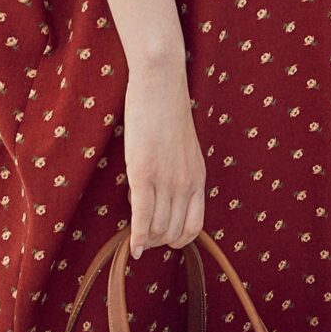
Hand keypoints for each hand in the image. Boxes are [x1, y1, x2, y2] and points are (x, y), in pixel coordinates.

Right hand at [123, 50, 205, 257]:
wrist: (161, 84)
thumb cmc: (166, 112)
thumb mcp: (183, 148)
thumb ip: (179, 173)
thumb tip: (163, 195)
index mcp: (198, 178)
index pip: (194, 227)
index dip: (176, 239)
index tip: (160, 234)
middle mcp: (186, 184)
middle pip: (173, 232)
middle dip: (156, 240)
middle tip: (141, 232)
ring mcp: (166, 180)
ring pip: (157, 228)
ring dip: (144, 238)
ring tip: (134, 229)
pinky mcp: (144, 172)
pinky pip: (141, 216)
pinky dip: (136, 237)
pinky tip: (131, 247)